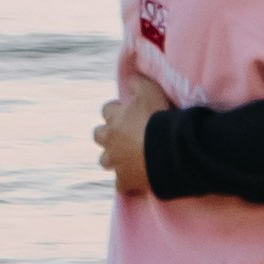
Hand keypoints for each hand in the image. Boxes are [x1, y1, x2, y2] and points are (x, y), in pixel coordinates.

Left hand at [95, 69, 164, 194]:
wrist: (165, 149)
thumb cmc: (157, 117)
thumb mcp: (149, 90)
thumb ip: (137, 82)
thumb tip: (130, 78)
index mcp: (114, 117)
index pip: (107, 109)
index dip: (116, 110)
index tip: (128, 111)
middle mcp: (109, 139)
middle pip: (98, 135)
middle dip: (107, 135)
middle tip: (123, 135)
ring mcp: (115, 162)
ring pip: (105, 161)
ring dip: (114, 158)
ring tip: (128, 158)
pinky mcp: (124, 181)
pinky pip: (121, 185)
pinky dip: (127, 182)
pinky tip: (136, 180)